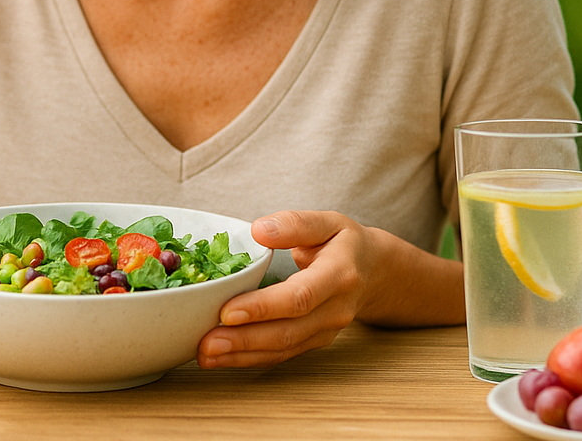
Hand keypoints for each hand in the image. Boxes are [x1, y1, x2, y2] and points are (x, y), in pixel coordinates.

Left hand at [197, 210, 376, 368]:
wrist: (375, 272)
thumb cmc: (345, 243)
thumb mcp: (327, 222)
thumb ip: (294, 224)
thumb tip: (258, 230)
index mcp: (338, 276)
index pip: (299, 297)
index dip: (263, 308)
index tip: (227, 311)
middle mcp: (335, 310)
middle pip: (288, 331)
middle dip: (244, 340)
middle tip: (206, 343)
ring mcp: (326, 330)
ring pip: (283, 348)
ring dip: (242, 355)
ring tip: (206, 354)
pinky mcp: (314, 341)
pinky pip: (282, 354)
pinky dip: (251, 359)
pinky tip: (223, 358)